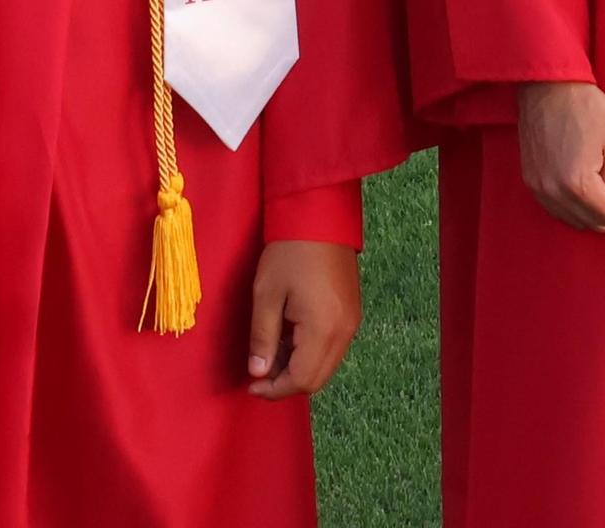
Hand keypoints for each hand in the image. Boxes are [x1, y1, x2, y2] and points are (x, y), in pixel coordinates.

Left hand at [246, 240, 360, 399]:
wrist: (320, 215)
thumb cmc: (288, 251)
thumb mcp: (266, 293)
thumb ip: (262, 337)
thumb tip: (258, 373)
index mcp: (324, 329)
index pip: (302, 380)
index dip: (275, 389)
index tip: (251, 384)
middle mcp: (345, 332)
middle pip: (317, 380)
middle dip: (286, 383)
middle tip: (259, 371)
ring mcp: (352, 322)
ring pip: (326, 365)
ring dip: (299, 368)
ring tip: (272, 351)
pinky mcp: (352, 312)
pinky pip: (333, 348)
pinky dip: (311, 353)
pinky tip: (290, 336)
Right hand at [517, 81, 604, 231]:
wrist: (548, 85)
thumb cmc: (585, 108)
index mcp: (577, 185)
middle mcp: (553, 192)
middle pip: (592, 224)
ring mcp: (538, 187)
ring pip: (573, 219)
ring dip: (591, 208)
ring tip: (600, 179)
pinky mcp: (530, 178)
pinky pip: (555, 206)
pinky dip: (572, 203)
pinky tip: (581, 180)